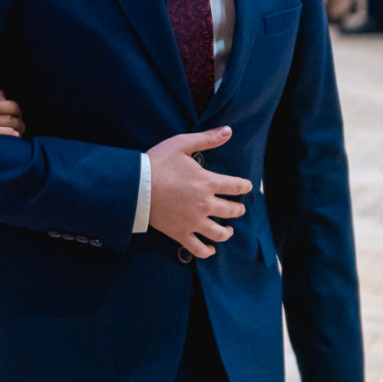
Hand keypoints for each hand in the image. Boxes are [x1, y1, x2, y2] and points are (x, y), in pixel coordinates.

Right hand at [147, 127, 251, 259]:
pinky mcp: (180, 233)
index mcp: (208, 182)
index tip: (247, 187)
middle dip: (238, 210)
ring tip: (228, 229)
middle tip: (239, 209)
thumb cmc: (158, 162)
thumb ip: (207, 138)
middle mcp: (206, 204)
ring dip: (228, 232)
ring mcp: (194, 221)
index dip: (245, 186)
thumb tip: (228, 131)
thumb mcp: (181, 143)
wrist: (135, 185)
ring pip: (220, 233)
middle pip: (232, 211)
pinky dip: (207, 251)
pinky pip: (199, 248)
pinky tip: (210, 249)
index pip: (236, 186)